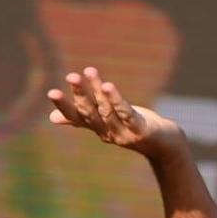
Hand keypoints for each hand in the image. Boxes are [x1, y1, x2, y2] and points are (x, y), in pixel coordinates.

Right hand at [46, 66, 183, 159]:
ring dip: (98, 90)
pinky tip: (108, 86)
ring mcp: (124, 133)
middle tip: (71, 76)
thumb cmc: (134, 128)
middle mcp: (108, 133)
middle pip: (91, 112)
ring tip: (89, 72)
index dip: (64, 106)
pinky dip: (116, 100)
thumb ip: (81, 119)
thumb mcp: (106, 122)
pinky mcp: (140, 130)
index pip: (76, 117)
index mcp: (98, 128)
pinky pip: (126, 113)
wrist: (165, 145)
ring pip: (108, 110)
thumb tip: (52, 118)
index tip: (51, 92)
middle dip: (80, 94)